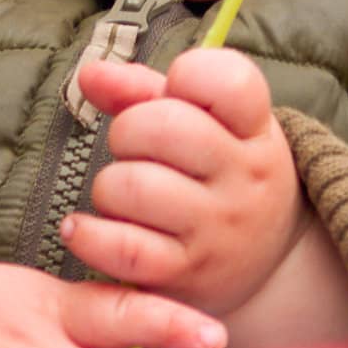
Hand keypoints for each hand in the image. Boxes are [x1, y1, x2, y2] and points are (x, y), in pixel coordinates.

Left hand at [59, 48, 306, 318]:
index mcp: (254, 130)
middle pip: (164, 127)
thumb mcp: (208, 123)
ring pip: (135, 187)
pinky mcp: (185, 273)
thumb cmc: (219, 174)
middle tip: (132, 150)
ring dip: (109, 186)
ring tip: (119, 193)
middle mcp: (243, 178)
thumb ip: (144, 90)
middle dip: (128, 131)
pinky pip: (122, 249)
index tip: (177, 93)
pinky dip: (89, 236)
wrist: (267, 266)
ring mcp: (216, 229)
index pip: (228, 81)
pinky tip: (80, 228)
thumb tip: (90, 74)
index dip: (189, 74)